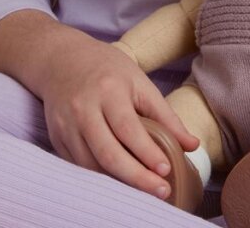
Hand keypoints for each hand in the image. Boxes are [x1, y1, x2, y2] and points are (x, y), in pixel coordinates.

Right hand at [39, 33, 199, 199]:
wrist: (62, 59)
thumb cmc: (108, 70)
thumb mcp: (139, 81)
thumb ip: (165, 114)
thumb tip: (192, 145)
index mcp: (109, 90)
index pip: (128, 128)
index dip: (147, 152)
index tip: (166, 170)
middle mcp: (84, 108)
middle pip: (108, 153)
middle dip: (136, 177)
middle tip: (160, 191)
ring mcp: (66, 124)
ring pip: (91, 164)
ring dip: (117, 182)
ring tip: (142, 190)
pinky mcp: (56, 137)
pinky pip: (78, 165)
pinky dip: (98, 176)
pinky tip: (117, 181)